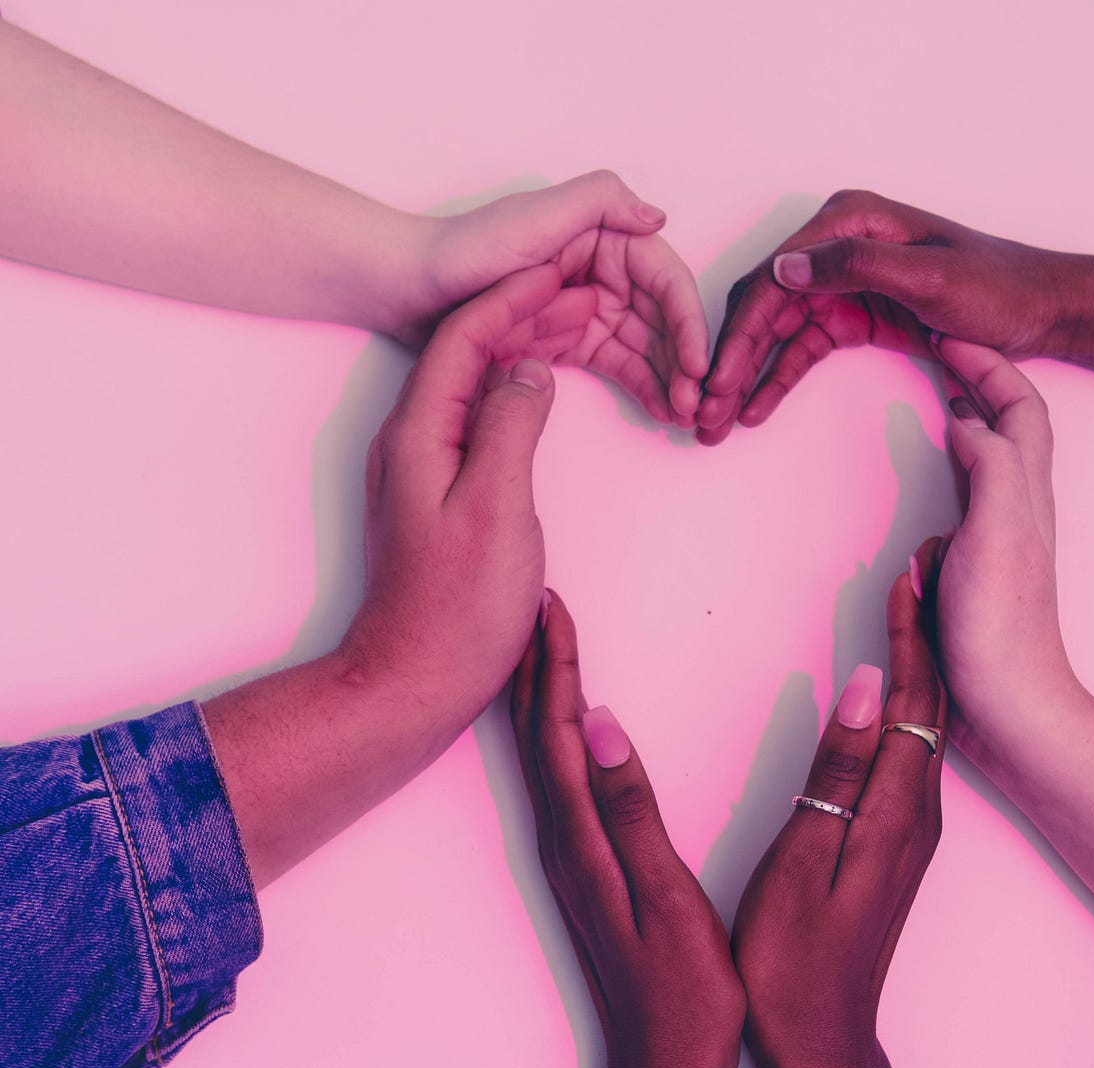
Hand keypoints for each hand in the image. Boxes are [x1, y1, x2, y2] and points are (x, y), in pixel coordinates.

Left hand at [340, 264, 588, 732]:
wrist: (416, 678)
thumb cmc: (457, 608)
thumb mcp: (497, 510)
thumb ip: (512, 428)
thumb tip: (531, 369)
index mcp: (420, 433)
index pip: (465, 336)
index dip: (514, 295)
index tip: (561, 264)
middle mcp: (413, 439)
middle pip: (467, 349)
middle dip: (523, 310)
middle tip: (583, 286)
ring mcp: (424, 466)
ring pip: (474, 382)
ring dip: (522, 347)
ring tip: (576, 325)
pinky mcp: (440, 492)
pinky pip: (479, 418)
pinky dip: (516, 392)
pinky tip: (544, 392)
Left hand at [395, 170, 708, 425]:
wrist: (407, 289)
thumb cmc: (465, 251)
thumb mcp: (536, 216)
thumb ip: (600, 202)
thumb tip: (657, 216)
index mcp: (600, 234)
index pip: (663, 279)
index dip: (686, 322)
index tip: (697, 365)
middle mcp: (598, 267)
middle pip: (660, 317)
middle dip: (683, 360)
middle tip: (695, 404)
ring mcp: (581, 306)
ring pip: (643, 345)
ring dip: (668, 377)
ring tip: (682, 415)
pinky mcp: (563, 339)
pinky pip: (614, 364)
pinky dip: (640, 385)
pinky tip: (659, 410)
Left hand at [511, 593, 744, 1067]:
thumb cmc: (683, 992)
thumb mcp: (666, 897)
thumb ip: (632, 811)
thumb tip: (602, 726)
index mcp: (581, 841)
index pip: (560, 733)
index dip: (556, 666)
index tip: (550, 604)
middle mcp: (564, 844)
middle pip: (540, 737)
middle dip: (538, 666)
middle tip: (539, 603)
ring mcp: (571, 860)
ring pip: (546, 759)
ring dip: (544, 697)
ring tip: (547, 646)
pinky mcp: (586, 872)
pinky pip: (561, 784)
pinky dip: (560, 739)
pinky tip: (572, 730)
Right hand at [696, 189, 1080, 440]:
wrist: (1039, 310)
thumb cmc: (997, 287)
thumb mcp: (929, 276)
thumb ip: (856, 266)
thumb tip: (785, 267)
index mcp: (849, 223)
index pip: (772, 280)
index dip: (738, 334)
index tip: (715, 380)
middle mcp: (836, 247)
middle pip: (763, 306)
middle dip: (729, 361)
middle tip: (703, 412)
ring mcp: (842, 283)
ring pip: (774, 333)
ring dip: (744, 377)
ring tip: (717, 421)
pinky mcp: (854, 316)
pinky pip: (802, 349)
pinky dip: (776, 380)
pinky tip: (753, 409)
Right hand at [732, 554, 947, 1067]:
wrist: (823, 1042)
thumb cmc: (794, 961)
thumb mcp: (803, 861)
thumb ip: (835, 774)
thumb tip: (863, 687)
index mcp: (894, 810)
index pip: (911, 698)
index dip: (911, 632)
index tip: (909, 573)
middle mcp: (917, 813)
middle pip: (930, 703)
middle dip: (927, 630)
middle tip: (921, 569)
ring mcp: (911, 831)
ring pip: (925, 726)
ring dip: (920, 663)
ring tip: (912, 609)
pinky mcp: (897, 844)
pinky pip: (910, 753)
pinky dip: (905, 705)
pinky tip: (890, 692)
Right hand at [931, 338, 1079, 752]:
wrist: (1010, 704)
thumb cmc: (1003, 626)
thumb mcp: (997, 532)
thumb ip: (989, 466)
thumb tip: (968, 418)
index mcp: (1026, 492)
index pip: (1020, 406)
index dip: (991, 364)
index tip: (950, 336)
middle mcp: (1018, 507)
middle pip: (1011, 422)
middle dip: (982, 377)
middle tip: (941, 350)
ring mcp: (999, 537)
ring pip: (991, 457)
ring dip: (969, 416)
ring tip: (937, 392)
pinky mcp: (977, 567)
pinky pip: (966, 496)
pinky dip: (950, 467)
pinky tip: (930, 476)